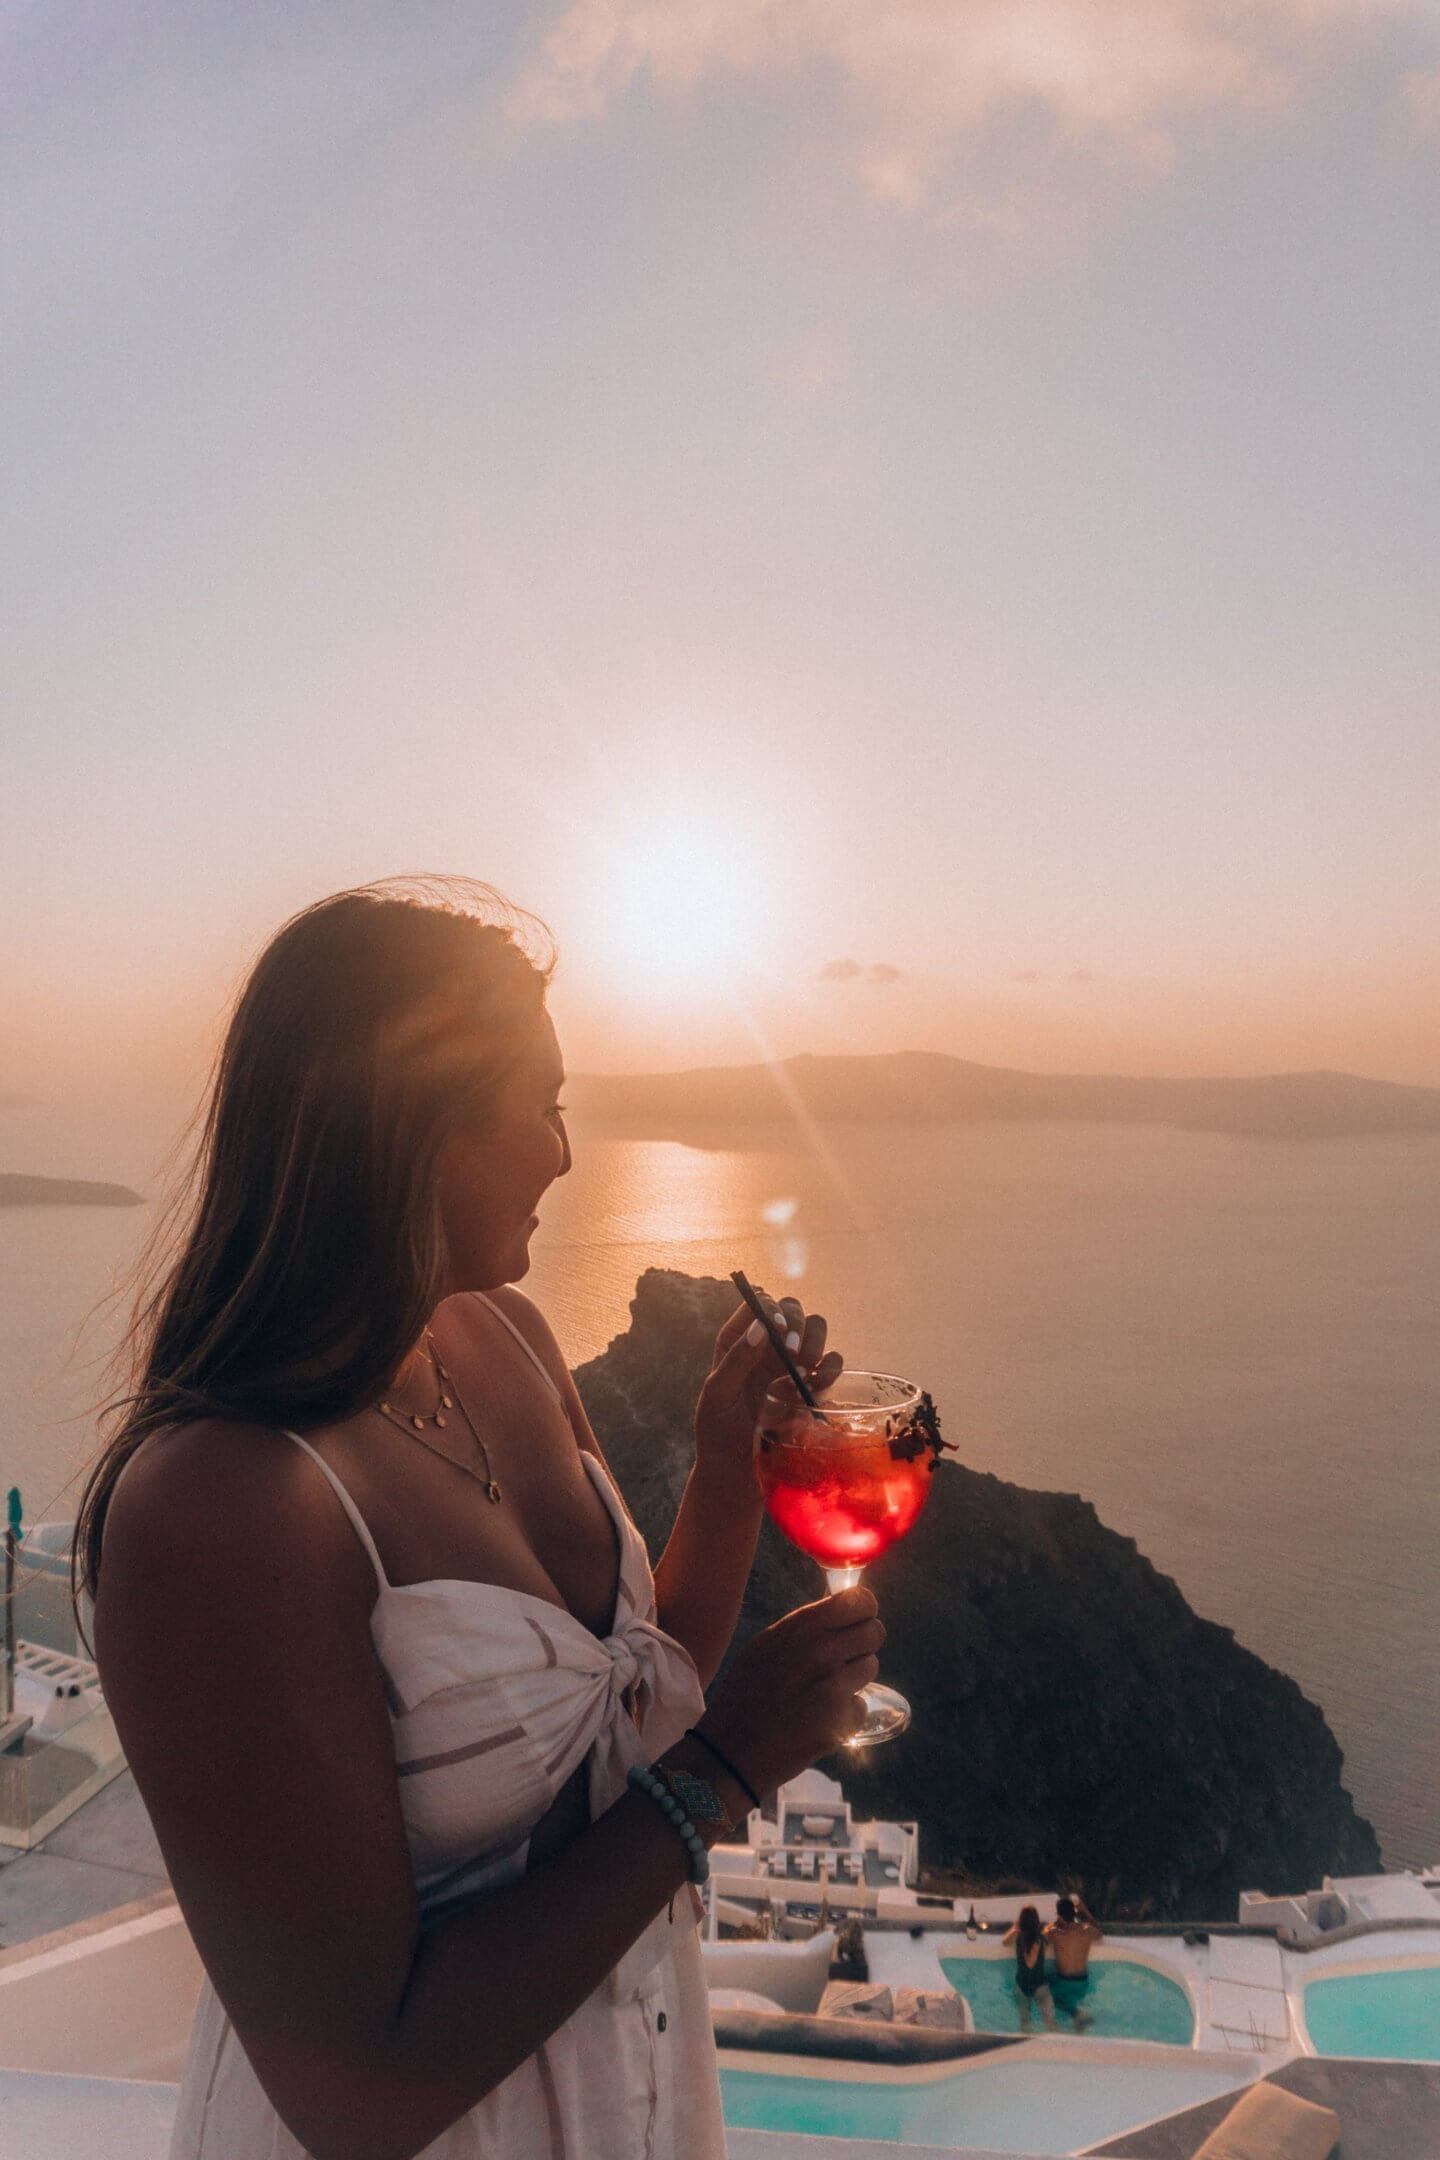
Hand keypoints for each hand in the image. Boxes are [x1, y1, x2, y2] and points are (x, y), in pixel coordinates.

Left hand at [693, 1291, 842, 1485]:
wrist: (736, 1469)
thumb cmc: (717, 1429)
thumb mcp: (717, 1393)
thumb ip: (736, 1360)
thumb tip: (760, 1328)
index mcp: (738, 1339)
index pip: (759, 1303)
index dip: (771, 1308)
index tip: (776, 1328)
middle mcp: (766, 1345)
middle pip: (792, 1309)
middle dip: (797, 1322)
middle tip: (793, 1350)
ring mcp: (790, 1363)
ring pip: (815, 1329)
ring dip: (815, 1341)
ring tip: (802, 1367)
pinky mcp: (810, 1385)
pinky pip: (830, 1363)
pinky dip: (829, 1367)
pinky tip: (814, 1383)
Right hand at [695, 1586, 883, 1796]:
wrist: (729, 1753)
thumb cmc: (744, 1697)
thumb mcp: (765, 1646)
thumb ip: (803, 1628)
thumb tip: (839, 1608)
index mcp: (799, 1627)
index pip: (859, 1600)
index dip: (865, 1612)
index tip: (857, 1623)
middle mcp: (818, 1649)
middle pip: (874, 1631)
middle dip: (862, 1646)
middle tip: (842, 1662)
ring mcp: (831, 1685)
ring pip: (870, 1667)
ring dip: (853, 1680)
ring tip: (821, 1694)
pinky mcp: (840, 1720)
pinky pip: (861, 1706)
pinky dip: (846, 1715)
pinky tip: (819, 1721)